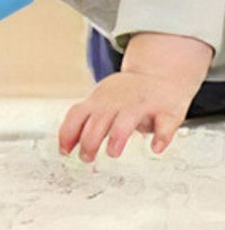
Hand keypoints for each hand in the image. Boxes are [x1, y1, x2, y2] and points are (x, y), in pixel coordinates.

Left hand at [59, 33, 212, 159]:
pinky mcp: (166, 110)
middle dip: (90, 139)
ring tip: (112, 152)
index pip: (78, 114)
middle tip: (85, 157)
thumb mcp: (102, 102)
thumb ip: (86, 120)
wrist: (160, 72)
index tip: (63, 151)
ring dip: (118, 135)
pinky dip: (161, 136)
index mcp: (100, 101)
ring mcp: (142, 104)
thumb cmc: (126, 95)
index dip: (68, 132)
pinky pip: (164, 124)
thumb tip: (64, 146)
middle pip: (99, 119)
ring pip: (127, 119)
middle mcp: (119, 101)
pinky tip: (155, 148)